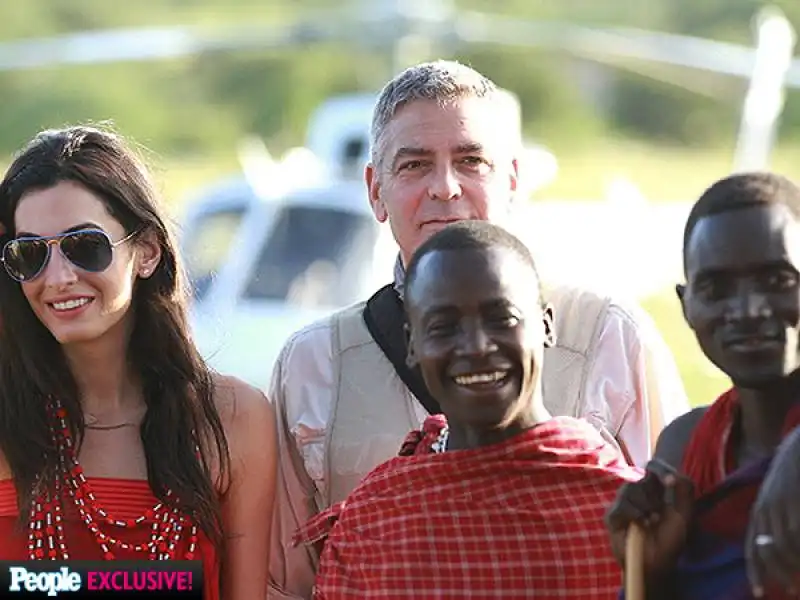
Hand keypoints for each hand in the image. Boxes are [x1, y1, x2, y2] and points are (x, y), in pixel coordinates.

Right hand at [606, 458, 693, 581]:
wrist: (656, 564)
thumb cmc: (671, 541)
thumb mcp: (685, 515)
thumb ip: (685, 491)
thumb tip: (672, 474)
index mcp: (654, 490)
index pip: (652, 468)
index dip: (660, 470)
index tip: (670, 482)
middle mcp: (636, 493)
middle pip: (640, 478)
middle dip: (654, 497)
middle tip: (659, 514)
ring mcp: (623, 503)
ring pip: (630, 489)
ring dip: (645, 506)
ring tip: (651, 522)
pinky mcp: (612, 515)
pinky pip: (621, 505)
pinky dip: (634, 514)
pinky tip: (641, 525)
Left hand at [745, 427, 799, 597]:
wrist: (797, 448)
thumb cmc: (790, 478)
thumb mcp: (776, 501)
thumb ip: (772, 524)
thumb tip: (771, 549)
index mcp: (758, 512)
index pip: (752, 547)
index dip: (755, 571)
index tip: (759, 592)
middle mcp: (765, 510)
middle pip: (767, 550)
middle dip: (777, 573)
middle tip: (790, 590)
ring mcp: (781, 505)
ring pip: (784, 544)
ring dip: (792, 564)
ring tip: (798, 582)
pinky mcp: (794, 499)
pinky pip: (796, 530)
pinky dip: (799, 546)